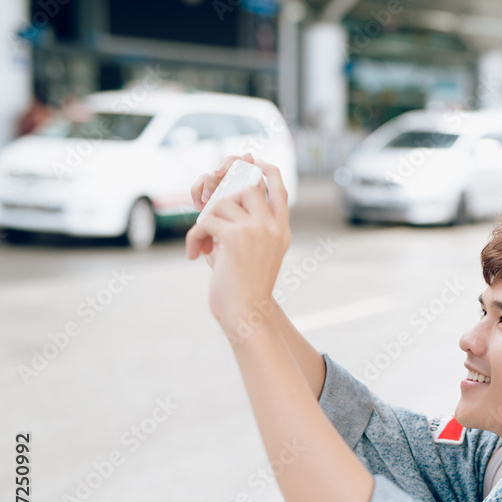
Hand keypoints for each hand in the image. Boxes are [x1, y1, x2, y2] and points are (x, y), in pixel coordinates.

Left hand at [185, 158, 289, 337]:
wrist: (245, 314)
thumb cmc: (242, 287)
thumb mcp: (248, 252)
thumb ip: (240, 225)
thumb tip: (214, 192)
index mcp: (281, 230)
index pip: (279, 187)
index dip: (265, 169)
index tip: (250, 161)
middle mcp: (273, 226)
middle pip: (245, 186)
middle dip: (222, 194)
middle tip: (205, 209)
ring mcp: (257, 229)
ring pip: (221, 202)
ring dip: (205, 221)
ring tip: (202, 245)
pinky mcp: (236, 236)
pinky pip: (205, 220)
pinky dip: (194, 237)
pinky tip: (194, 255)